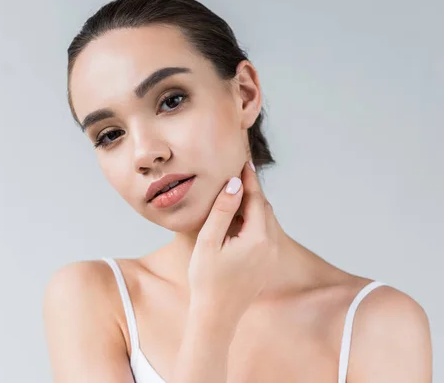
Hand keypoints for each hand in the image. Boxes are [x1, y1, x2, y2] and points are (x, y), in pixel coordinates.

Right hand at [188, 160, 278, 327]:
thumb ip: (223, 211)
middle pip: (265, 208)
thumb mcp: (209, 242)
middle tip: (239, 172)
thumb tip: (235, 184)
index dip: (249, 179)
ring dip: (253, 205)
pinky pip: (265, 234)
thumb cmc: (206, 280)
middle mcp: (271, 246)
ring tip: (237, 191)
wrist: (216, 316)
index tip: (243, 162)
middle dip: (252, 190)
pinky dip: (254, 221)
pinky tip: (239, 218)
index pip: (257, 199)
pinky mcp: (266, 264)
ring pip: (266, 221)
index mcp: (258, 239)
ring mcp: (271, 257)